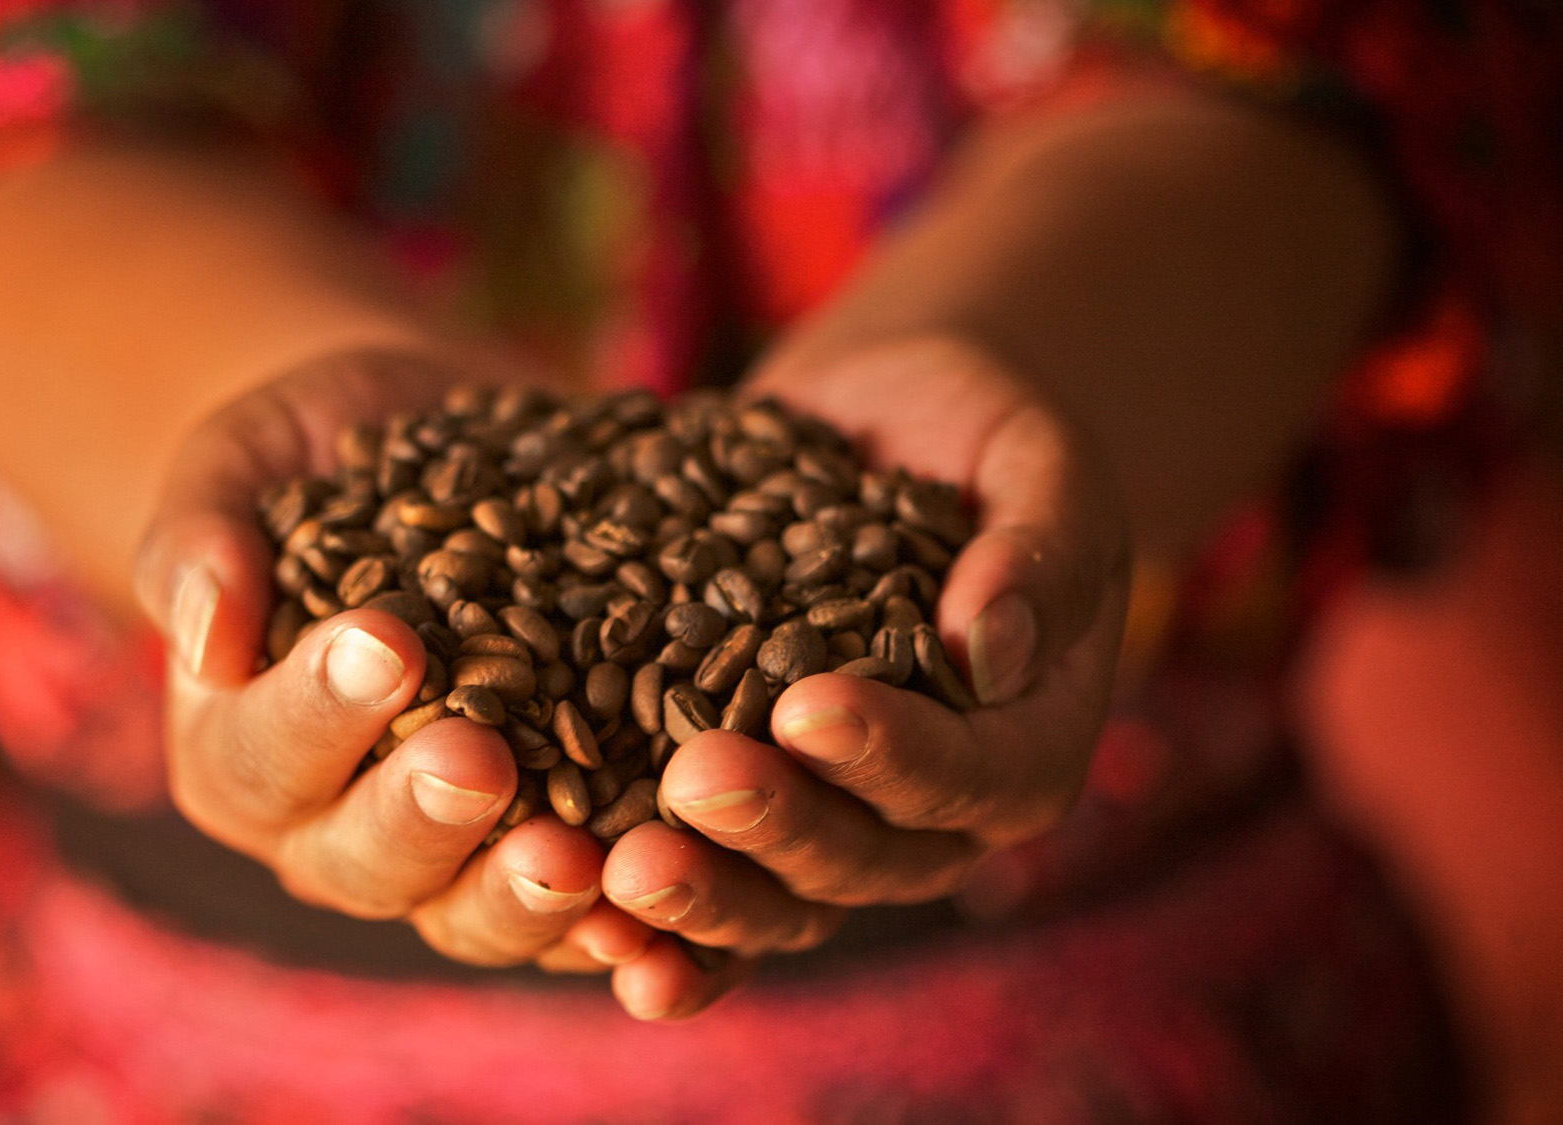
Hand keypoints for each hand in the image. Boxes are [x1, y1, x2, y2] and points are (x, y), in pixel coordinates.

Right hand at [131, 349, 658, 970]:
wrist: (450, 457)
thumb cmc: (326, 454)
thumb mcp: (252, 458)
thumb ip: (204, 532)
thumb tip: (198, 630)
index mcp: (237, 748)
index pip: (262, 751)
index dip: (318, 710)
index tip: (386, 643)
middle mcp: (330, 829)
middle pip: (363, 861)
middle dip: (422, 816)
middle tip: (481, 759)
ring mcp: (447, 860)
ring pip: (471, 917)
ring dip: (525, 900)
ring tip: (582, 858)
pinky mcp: (551, 856)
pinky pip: (581, 922)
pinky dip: (626, 930)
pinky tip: (664, 920)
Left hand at [600, 335, 1130, 1018]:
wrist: (871, 422)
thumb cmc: (975, 431)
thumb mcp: (1032, 458)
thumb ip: (1040, 549)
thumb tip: (990, 646)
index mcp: (1027, 743)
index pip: (974, 775)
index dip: (893, 755)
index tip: (806, 709)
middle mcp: (935, 815)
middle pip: (864, 858)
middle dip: (777, 827)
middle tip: (695, 782)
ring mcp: (833, 825)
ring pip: (778, 899)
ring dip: (704, 895)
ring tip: (624, 871)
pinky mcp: (746, 817)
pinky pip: (708, 900)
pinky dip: (657, 933)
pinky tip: (594, 935)